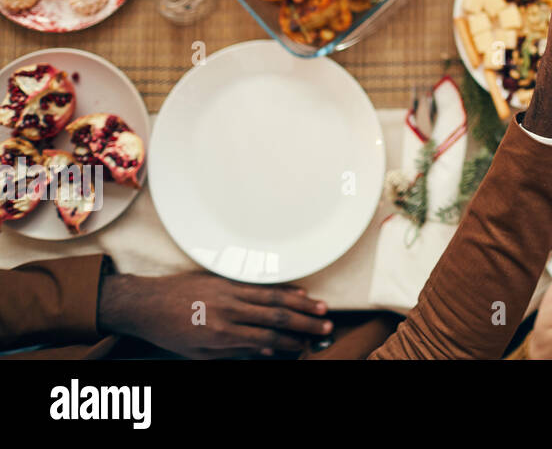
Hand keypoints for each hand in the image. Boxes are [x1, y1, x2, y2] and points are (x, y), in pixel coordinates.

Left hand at [97, 273, 331, 357]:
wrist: (144, 304)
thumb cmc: (168, 332)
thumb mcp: (197, 354)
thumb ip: (232, 353)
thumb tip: (265, 353)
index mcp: (221, 334)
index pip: (266, 339)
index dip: (290, 343)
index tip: (307, 346)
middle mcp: (229, 311)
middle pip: (276, 318)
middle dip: (305, 324)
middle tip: (326, 327)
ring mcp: (229, 292)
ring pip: (273, 298)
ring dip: (301, 304)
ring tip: (322, 308)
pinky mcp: (226, 278)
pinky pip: (259, 284)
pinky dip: (282, 288)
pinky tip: (299, 292)